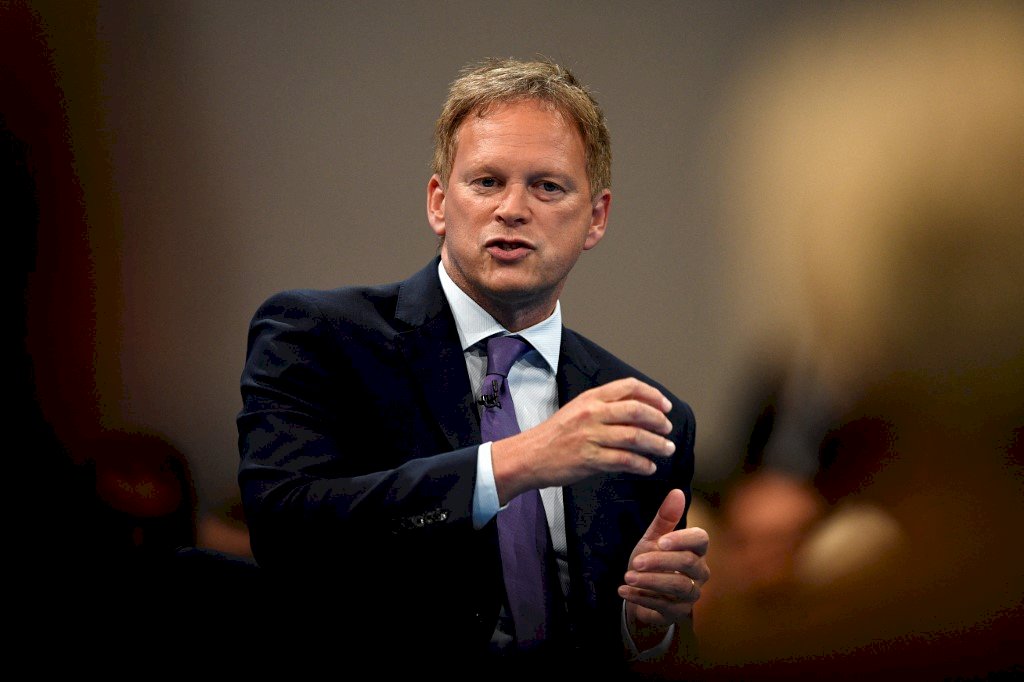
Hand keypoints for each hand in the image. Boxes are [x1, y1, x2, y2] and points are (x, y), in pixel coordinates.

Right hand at [491, 378, 675, 502]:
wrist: (529, 456)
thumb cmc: (554, 435)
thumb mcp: (577, 410)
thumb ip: (604, 408)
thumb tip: (638, 411)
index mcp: (590, 398)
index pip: (629, 387)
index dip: (652, 395)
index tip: (665, 406)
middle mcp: (592, 413)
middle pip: (636, 410)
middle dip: (658, 420)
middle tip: (668, 429)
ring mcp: (590, 436)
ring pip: (634, 436)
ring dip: (656, 444)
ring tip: (666, 449)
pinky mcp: (589, 459)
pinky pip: (624, 460)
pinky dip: (642, 465)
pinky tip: (649, 467)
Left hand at [619, 489, 709, 649]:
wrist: (642, 595)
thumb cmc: (652, 561)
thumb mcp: (653, 539)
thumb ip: (665, 519)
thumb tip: (676, 491)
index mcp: (696, 550)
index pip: (700, 540)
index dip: (682, 539)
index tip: (660, 541)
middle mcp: (699, 572)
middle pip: (688, 563)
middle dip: (660, 561)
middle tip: (635, 561)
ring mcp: (691, 594)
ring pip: (679, 586)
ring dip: (650, 581)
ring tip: (627, 576)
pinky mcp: (678, 613)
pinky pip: (664, 606)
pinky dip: (641, 597)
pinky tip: (623, 591)